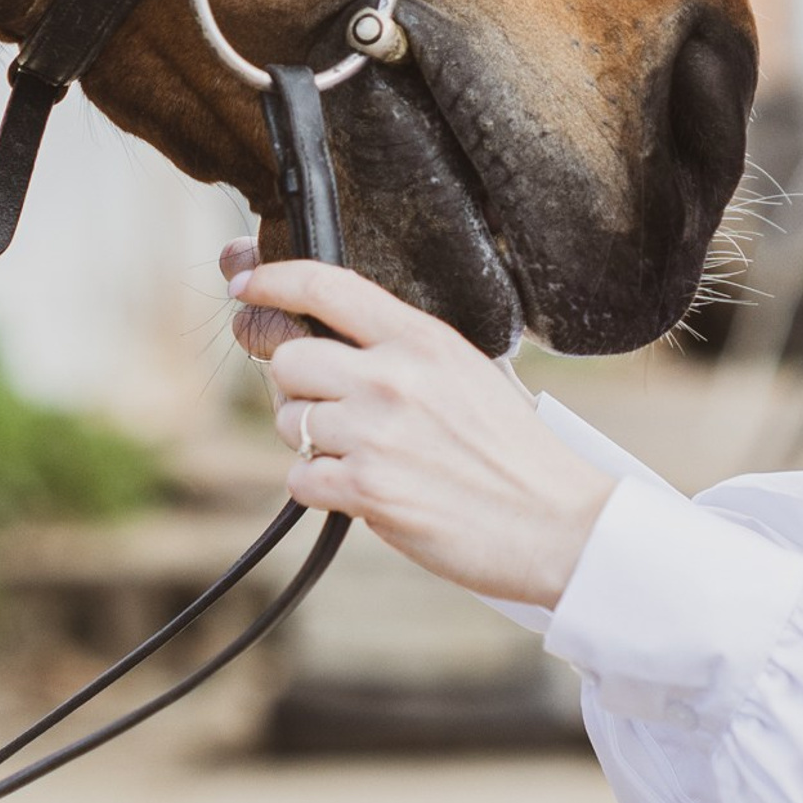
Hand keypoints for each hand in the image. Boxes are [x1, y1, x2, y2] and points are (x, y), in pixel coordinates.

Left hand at [226, 253, 618, 607]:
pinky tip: (363, 490)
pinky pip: (299, 477)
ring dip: (311, 442)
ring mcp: (376, 432)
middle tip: (331, 410)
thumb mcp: (469, 372)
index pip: (327, 284)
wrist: (556, 522)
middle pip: (288, 358)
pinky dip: (319, 488)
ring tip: (364, 455)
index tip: (246, 286)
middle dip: (297, 386)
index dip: (272, 279)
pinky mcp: (366, 488)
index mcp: (423, 338)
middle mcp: (393, 376)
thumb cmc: (514, 452)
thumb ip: (406, 351)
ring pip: (287, 421)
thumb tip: (336, 342)